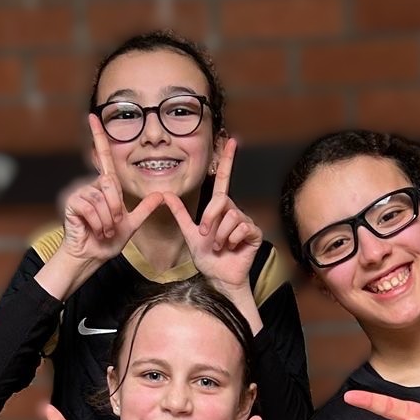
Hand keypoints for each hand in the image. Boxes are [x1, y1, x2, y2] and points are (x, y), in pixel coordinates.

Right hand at [58, 114, 165, 271]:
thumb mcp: (132, 224)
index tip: (94, 116)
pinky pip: (90, 207)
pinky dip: (97, 223)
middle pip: (110, 184)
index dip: (99, 137)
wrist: (92, 256)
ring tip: (103, 231)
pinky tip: (94, 230)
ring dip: (107, 221)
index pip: (104, 157)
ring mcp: (80, 193)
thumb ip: (144, 209)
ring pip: (101, 199)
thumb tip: (162, 195)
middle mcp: (93, 186)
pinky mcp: (72, 202)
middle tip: (113, 226)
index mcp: (106, 187)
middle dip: (115, 209)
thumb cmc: (108, 241)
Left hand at [167, 140, 260, 296]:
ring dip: (219, 234)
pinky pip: (241, 227)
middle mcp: (233, 211)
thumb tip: (165, 195)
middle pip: (221, 201)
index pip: (223, 180)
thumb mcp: (190, 234)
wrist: (218, 278)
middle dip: (210, 219)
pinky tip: (230, 247)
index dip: (227, 160)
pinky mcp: (253, 233)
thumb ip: (180, 214)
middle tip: (206, 235)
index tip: (232, 141)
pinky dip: (231, 239)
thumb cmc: (208, 259)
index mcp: (219, 209)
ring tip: (218, 246)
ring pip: (230, 216)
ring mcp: (245, 221)